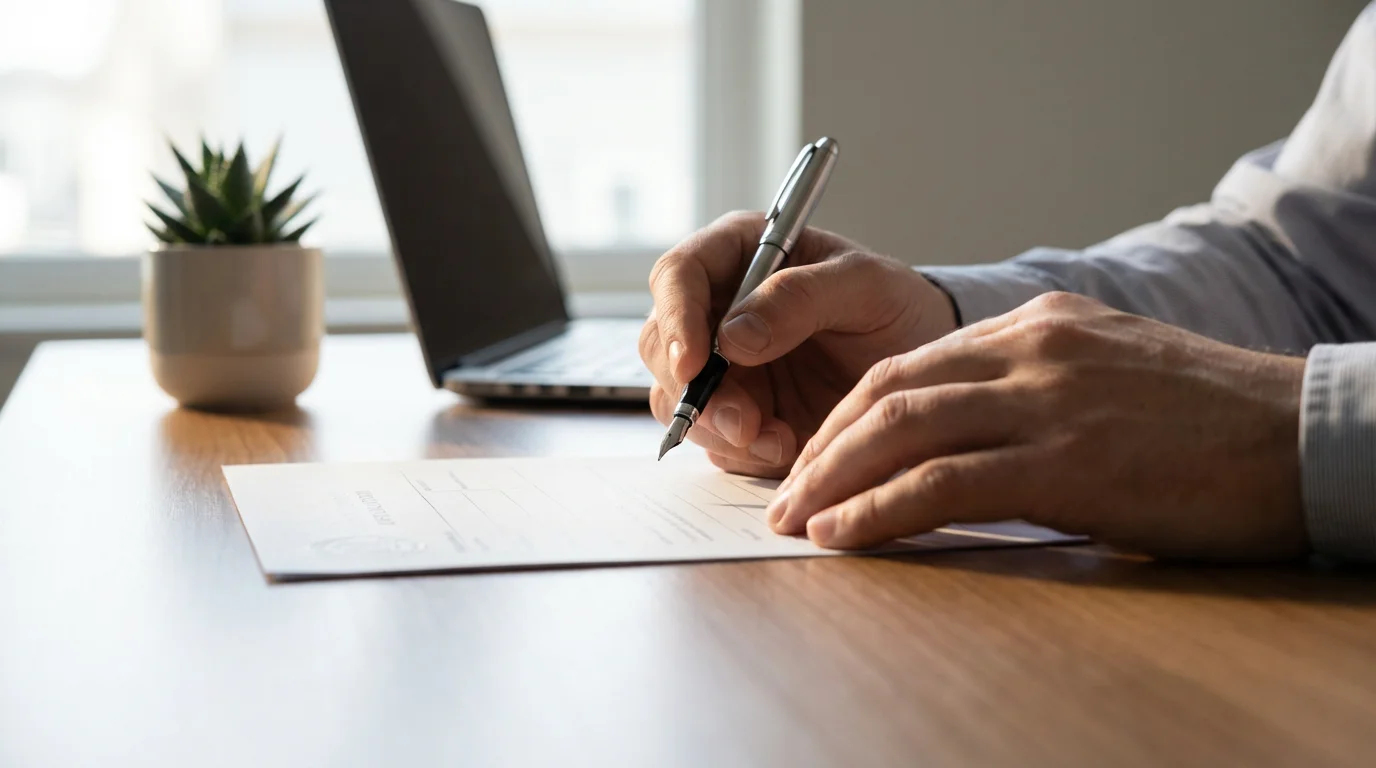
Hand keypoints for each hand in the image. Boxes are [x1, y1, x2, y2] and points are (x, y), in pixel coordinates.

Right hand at [640, 212, 957, 476]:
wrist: (920, 365)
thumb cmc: (895, 306)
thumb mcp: (866, 287)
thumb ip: (801, 298)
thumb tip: (733, 335)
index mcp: (739, 253)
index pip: (678, 275)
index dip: (676, 318)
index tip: (696, 364)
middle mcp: (717, 308)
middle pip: (663, 344)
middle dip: (696, 390)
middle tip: (744, 423)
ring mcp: (722, 364)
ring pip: (678, 398)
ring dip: (718, 428)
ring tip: (778, 441)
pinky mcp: (735, 412)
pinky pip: (711, 438)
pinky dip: (740, 451)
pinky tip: (784, 447)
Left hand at [768, 292, 1309, 561]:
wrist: (1301, 436)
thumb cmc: (1209, 423)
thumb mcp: (1108, 376)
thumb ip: (1032, 390)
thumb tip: (961, 440)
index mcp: (1038, 326)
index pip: (910, 364)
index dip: (847, 415)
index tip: (814, 458)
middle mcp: (1031, 350)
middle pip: (888, 391)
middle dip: (823, 448)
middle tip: (783, 495)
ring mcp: (1046, 402)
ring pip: (902, 430)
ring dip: (833, 479)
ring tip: (794, 521)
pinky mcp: (1066, 462)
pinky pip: (942, 484)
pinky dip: (879, 511)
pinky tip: (843, 535)